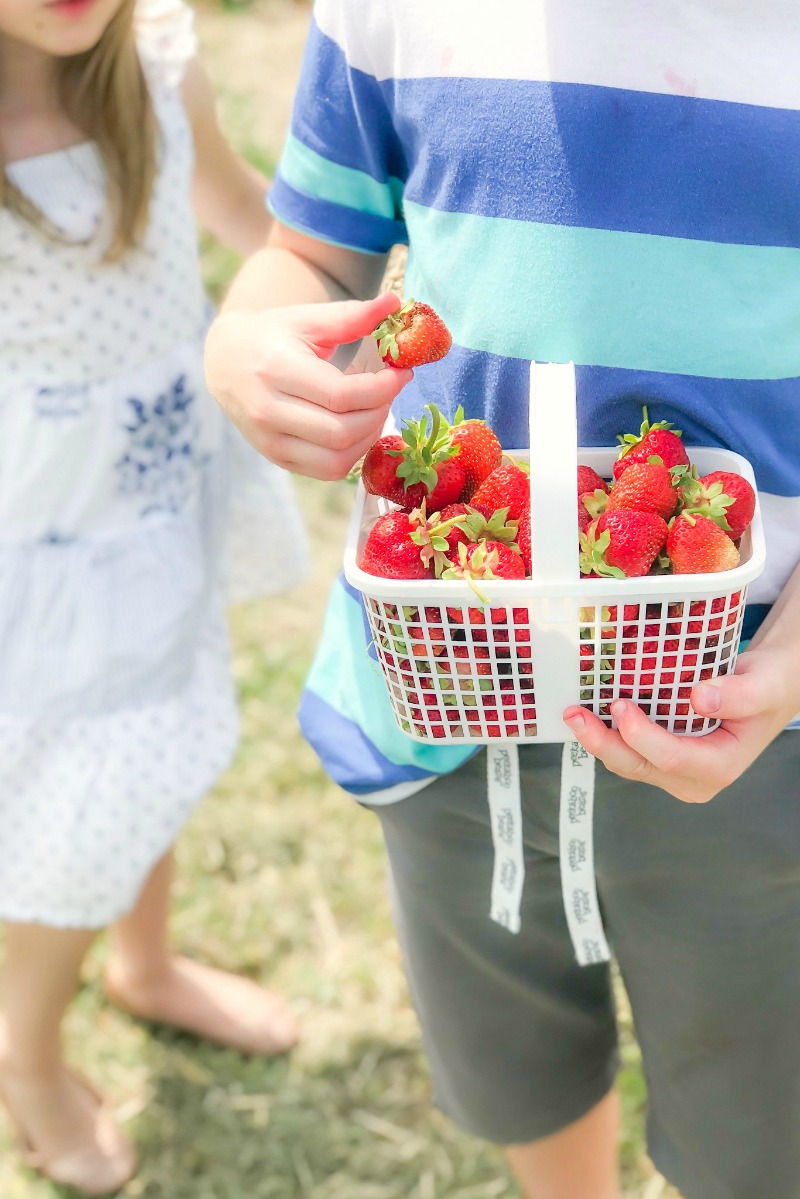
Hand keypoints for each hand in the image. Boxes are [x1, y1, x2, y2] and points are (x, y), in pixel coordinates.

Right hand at [204, 292, 412, 478]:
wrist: (225, 361)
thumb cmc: (273, 336)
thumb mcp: (307, 319)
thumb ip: (351, 315)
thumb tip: (395, 302)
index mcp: (275, 370)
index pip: (341, 395)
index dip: (382, 388)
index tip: (402, 373)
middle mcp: (268, 411)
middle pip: (341, 431)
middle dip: (379, 412)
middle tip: (390, 391)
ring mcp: (270, 441)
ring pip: (337, 459)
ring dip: (369, 437)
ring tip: (375, 409)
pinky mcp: (277, 458)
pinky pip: (328, 470)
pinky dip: (353, 454)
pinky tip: (358, 429)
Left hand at [562, 645, 799, 802]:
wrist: (767, 690)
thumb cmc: (768, 687)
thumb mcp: (762, 686)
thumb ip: (737, 695)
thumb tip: (700, 698)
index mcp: (719, 766)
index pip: (670, 757)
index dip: (640, 735)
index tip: (619, 705)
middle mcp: (694, 778)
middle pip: (639, 766)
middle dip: (602, 742)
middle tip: (575, 714)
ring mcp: (676, 773)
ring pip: (628, 763)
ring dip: (599, 739)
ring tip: (574, 712)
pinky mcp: (662, 761)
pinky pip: (629, 752)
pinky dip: (608, 734)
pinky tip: (591, 713)